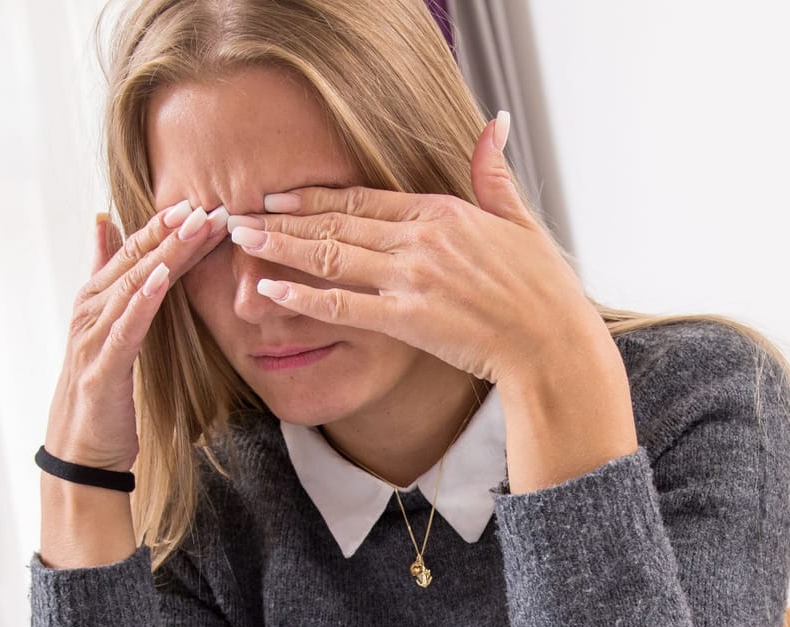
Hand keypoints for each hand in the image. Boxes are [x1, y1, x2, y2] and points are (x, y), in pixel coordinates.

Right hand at [44, 199, 231, 470]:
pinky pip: (125, 327)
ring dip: (163, 255)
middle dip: (169, 232)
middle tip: (204, 205)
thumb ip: (110, 281)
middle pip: (133, 262)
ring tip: (191, 227)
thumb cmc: (100, 394)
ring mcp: (92, 338)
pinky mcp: (102, 369)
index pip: (133, 254)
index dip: (163, 227)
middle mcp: (89, 311)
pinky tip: (160, 278)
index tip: (198, 204)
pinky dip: (142, 300)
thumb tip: (105, 223)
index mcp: (95, 301)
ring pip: (132, 285)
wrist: (81, 454)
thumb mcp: (108, 333)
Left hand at [226, 112, 603, 386]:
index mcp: (442, 212)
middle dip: (282, 218)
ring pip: (331, 256)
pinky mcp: (408, 321)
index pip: (364, 198)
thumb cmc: (541, 288)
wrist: (552, 342)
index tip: (279, 195)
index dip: (315, 195)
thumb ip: (493, 173)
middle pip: (337, 222)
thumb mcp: (519, 219)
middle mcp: (420, 240)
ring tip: (240, 241)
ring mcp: (412, 280)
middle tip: (237, 214)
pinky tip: (270, 289)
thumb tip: (496, 121)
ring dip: (281, 247)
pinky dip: (303, 296)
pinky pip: (343, 306)